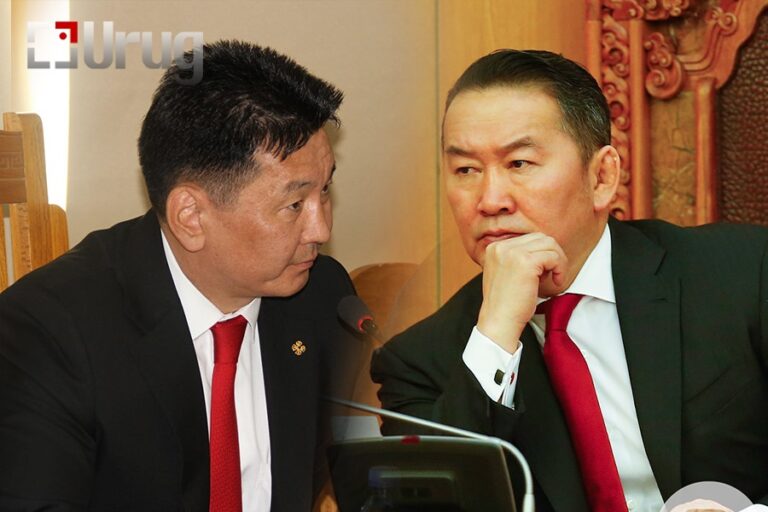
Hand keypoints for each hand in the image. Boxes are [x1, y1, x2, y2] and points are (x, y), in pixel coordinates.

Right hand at [477, 233, 567, 352]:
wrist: (499, 322)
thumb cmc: (506, 304)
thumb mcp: (507, 274)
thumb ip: (518, 259)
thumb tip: (544, 250)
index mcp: (495, 248)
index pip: (529, 238)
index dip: (542, 254)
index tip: (544, 272)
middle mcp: (501, 246)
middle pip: (540, 237)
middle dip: (553, 254)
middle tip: (553, 274)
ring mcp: (512, 253)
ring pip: (549, 244)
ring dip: (558, 261)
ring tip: (554, 279)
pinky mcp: (525, 262)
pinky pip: (553, 256)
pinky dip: (560, 269)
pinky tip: (555, 283)